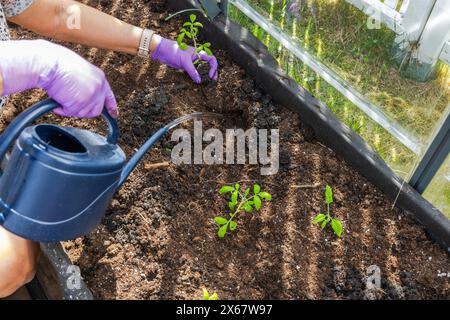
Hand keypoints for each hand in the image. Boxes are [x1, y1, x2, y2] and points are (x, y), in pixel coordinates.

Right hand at [0, 40, 116, 117]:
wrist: (47, 63)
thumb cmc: (56, 63)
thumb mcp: (79, 70)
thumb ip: (86, 82)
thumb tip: (82, 93)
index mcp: (99, 77)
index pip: (108, 95)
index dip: (111, 106)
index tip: (114, 113)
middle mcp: (98, 87)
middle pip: (96, 109)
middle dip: (83, 110)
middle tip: (70, 104)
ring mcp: (91, 95)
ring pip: (83, 113)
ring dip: (71, 109)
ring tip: (61, 98)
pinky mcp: (81, 102)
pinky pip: (71, 113)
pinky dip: (62, 110)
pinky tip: (57, 101)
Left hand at [151, 36, 217, 83]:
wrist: (161, 51)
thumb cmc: (173, 51)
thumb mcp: (184, 61)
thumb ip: (192, 71)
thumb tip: (199, 80)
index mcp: (198, 53)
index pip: (211, 59)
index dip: (213, 67)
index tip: (210, 75)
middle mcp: (196, 57)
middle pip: (208, 64)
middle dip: (211, 72)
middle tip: (213, 80)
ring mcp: (191, 62)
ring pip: (201, 69)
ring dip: (204, 75)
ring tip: (206, 82)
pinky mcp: (185, 66)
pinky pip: (193, 72)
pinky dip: (196, 76)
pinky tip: (197, 81)